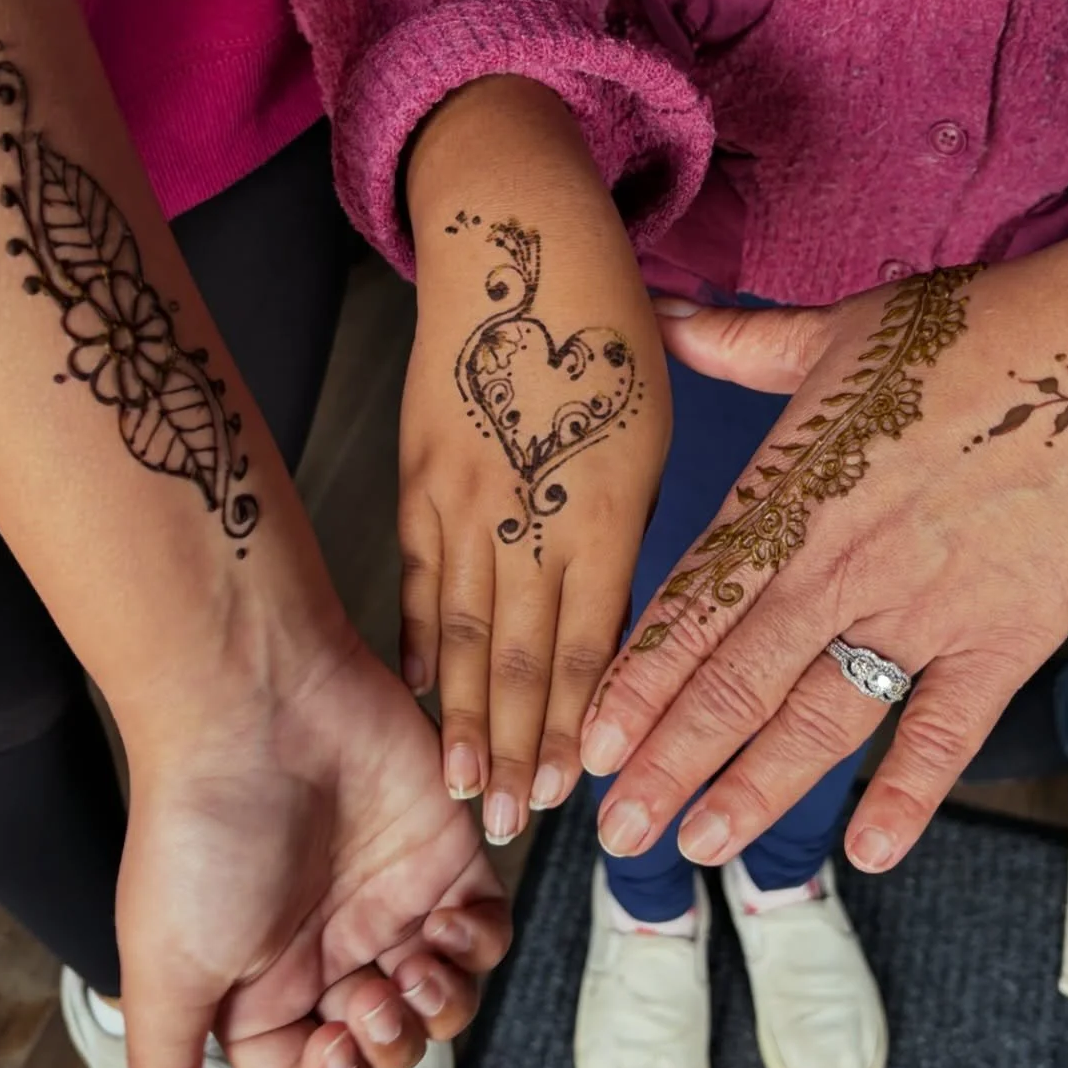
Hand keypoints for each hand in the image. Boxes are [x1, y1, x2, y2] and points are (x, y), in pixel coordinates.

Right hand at [116, 617, 510, 1067]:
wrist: (259, 704)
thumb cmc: (201, 830)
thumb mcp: (167, 962)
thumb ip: (167, 1056)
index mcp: (258, 990)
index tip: (333, 1044)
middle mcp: (327, 952)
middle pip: (388, 1047)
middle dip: (395, 1045)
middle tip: (377, 996)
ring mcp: (388, 903)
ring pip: (446, 1000)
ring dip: (443, 1005)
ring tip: (417, 960)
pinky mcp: (442, 855)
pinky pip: (487, 929)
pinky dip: (480, 943)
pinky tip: (449, 918)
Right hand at [399, 78, 670, 845]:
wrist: (513, 242)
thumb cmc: (605, 332)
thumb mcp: (653, 429)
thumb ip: (628, 533)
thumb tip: (611, 616)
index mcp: (600, 500)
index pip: (583, 639)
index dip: (570, 722)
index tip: (566, 789)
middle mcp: (523, 511)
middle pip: (510, 654)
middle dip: (508, 747)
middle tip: (501, 826)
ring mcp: (459, 499)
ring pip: (454, 631)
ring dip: (457, 717)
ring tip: (456, 788)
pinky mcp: (418, 481)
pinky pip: (417, 581)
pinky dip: (415, 645)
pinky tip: (414, 696)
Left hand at [583, 261, 1067, 874]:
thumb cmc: (967, 335)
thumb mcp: (836, 331)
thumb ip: (742, 344)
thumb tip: (670, 318)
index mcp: (786, 500)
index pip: (691, 609)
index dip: (635, 682)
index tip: (588, 742)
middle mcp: (837, 570)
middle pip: (733, 682)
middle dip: (668, 762)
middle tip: (618, 831)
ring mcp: (918, 612)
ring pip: (818, 718)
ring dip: (755, 789)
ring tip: (700, 848)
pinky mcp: (1001, 640)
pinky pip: (944, 731)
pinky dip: (908, 793)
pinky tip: (869, 851)